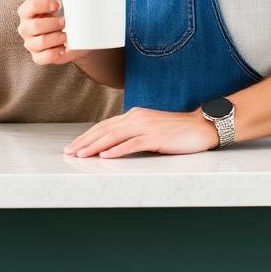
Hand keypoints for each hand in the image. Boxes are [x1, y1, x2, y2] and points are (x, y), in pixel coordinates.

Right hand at [16, 0, 86, 65]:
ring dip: (55, 38)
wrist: (74, 35)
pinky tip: (62, 48)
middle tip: (65, 21)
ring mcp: (30, 43)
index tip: (57, 5)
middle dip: (52, 23)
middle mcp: (25, 27)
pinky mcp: (37, 57)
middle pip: (34, 26)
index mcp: (27, 11)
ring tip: (66, 35)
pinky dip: (54, 53)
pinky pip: (42, 58)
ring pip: (39, 42)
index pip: (29, 6)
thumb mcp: (58, 0)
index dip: (43, 5)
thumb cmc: (61, 14)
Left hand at [63, 107, 217, 158]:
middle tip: (69, 152)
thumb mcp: (150, 129)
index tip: (73, 146)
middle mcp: (136, 118)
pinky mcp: (156, 137)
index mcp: (133, 115)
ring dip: (95, 146)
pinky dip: (117, 150)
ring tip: (81, 155)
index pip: (104, 126)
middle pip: (104, 130)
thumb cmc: (177, 131)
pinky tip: (106, 156)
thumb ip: (133, 133)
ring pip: (114, 136)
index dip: (87, 136)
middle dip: (84, 142)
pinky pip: (132, 144)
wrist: (201, 126)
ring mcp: (146, 127)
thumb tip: (114, 144)